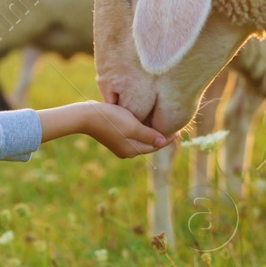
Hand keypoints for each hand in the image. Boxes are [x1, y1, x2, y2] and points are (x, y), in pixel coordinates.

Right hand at [38, 102, 173, 158]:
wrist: (86, 116)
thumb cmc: (110, 119)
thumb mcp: (133, 126)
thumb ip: (149, 135)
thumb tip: (163, 141)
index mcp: (132, 150)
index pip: (156, 145)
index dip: (168, 138)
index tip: (179, 130)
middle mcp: (126, 150)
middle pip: (149, 144)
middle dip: (160, 136)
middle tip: (173, 126)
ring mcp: (119, 144)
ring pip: (140, 139)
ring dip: (150, 132)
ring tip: (160, 123)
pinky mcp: (113, 136)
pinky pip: (132, 135)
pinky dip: (140, 130)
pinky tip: (143, 121)